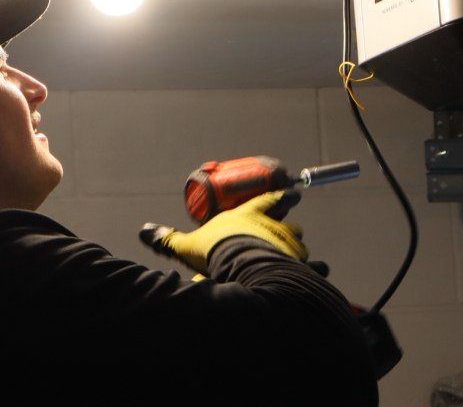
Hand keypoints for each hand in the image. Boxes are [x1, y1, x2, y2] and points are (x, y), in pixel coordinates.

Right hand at [139, 191, 307, 274]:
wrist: (241, 266)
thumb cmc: (217, 251)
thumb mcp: (187, 245)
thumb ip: (169, 239)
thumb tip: (145, 231)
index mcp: (249, 215)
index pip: (265, 200)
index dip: (276, 196)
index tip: (289, 194)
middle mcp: (273, 225)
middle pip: (286, 220)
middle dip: (286, 225)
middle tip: (286, 230)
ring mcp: (288, 243)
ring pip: (298, 241)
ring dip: (296, 246)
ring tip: (295, 255)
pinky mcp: (298, 263)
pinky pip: (312, 263)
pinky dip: (314, 267)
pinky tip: (317, 269)